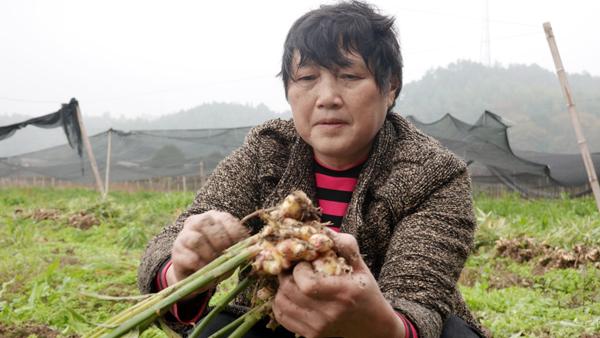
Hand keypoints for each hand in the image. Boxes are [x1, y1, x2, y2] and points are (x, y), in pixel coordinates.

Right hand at [167, 210, 247, 286]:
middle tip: (226, 255)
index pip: (225, 219)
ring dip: (210, 254)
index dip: (235, 233)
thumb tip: (257, 249)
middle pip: (206, 222)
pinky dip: (201, 265)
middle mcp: (196, 222)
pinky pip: (189, 257)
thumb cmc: (218, 259)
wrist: (195, 275)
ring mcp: (183, 236)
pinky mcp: (176, 253)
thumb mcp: (231, 252)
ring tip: (215, 264)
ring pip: (196, 239)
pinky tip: (206, 270)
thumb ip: (241, 248)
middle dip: (221, 241)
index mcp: (214, 218)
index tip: (242, 248)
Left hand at [273, 231, 404, 337]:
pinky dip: (281, 303)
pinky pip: (282, 317)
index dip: (298, 270)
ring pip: (281, 303)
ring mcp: (318, 328)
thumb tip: (323, 229)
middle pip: (289, 291)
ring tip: (293, 282)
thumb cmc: (367, 293)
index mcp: (343, 293)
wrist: (374, 329)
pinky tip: (292, 296)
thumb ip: (345, 246)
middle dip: (287, 274)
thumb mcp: (361, 267)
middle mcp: (329, 313)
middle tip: (293, 268)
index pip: (306, 283)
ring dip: (282, 288)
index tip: (304, 263)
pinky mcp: (311, 336)